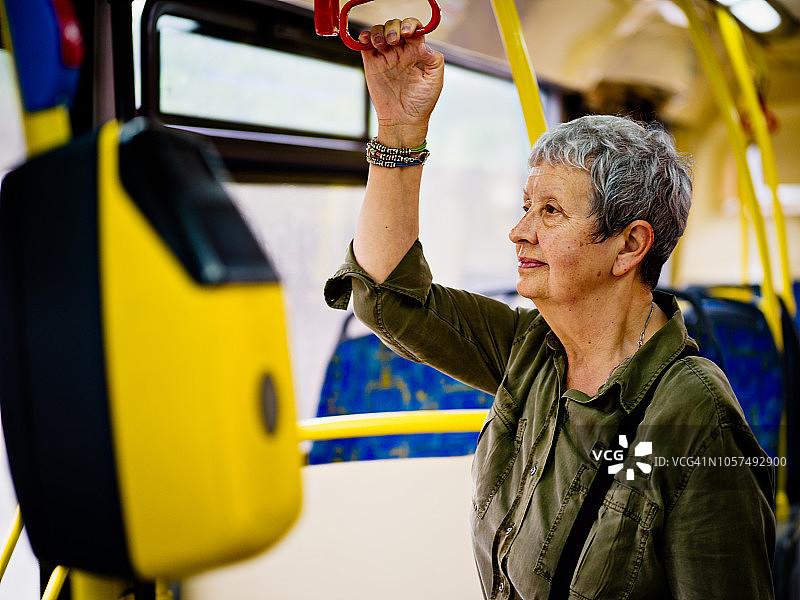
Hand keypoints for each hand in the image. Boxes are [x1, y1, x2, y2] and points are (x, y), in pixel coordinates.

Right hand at [358, 18, 444, 146]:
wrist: (403, 121)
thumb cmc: (421, 104)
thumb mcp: (434, 82)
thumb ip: (434, 61)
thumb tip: (423, 44)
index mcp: (417, 53)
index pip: (414, 29)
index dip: (410, 24)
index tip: (407, 33)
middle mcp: (401, 52)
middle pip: (395, 26)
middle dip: (393, 27)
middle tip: (393, 40)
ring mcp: (386, 57)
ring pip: (380, 31)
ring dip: (379, 31)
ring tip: (381, 43)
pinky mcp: (372, 64)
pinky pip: (366, 45)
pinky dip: (364, 37)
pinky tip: (367, 40)